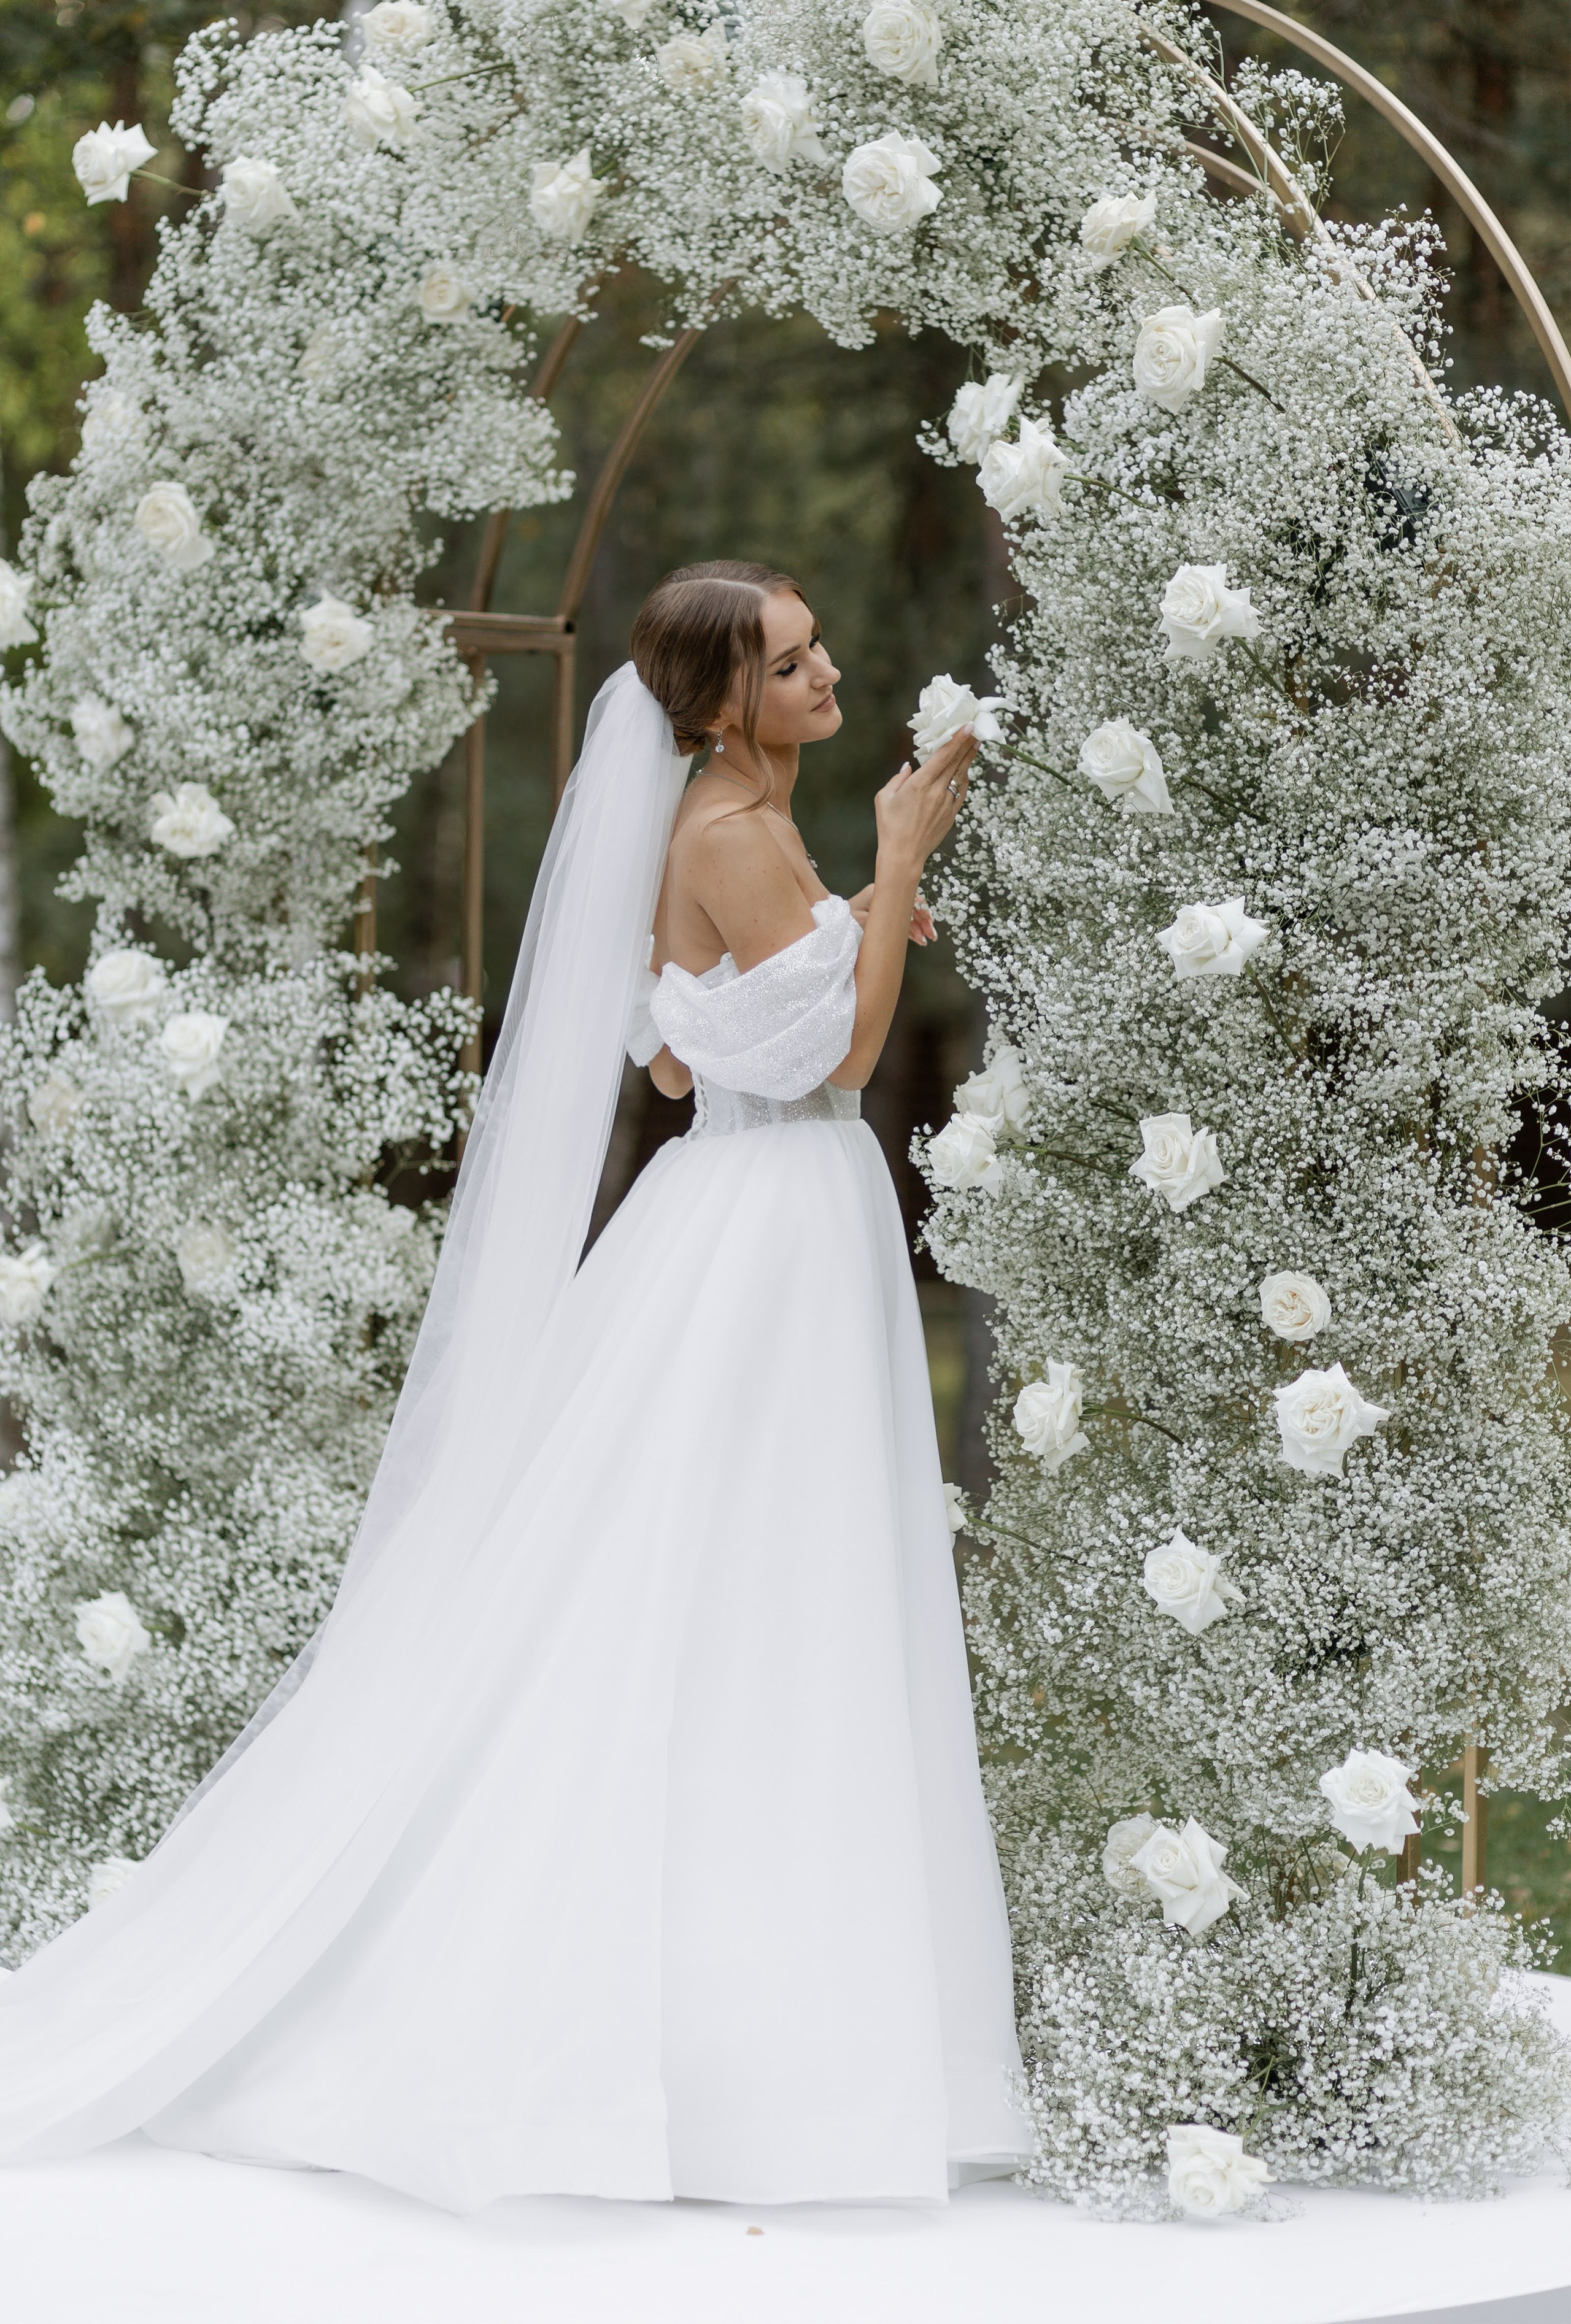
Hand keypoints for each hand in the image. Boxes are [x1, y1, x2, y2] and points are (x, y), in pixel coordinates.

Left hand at [848, 884, 932, 943]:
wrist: (830, 925)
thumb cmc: (843, 922)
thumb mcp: (862, 921)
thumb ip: (883, 919)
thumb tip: (907, 916)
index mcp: (878, 893)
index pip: (904, 897)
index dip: (919, 908)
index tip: (928, 919)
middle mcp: (883, 898)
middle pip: (909, 906)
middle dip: (923, 920)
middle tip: (932, 934)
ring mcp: (884, 907)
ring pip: (907, 916)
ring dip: (919, 927)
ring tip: (927, 940)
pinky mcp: (883, 918)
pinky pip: (901, 923)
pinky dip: (911, 931)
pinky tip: (920, 939)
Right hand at [874, 727, 973, 876]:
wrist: (903, 855)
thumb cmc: (889, 826)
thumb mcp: (884, 798)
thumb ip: (897, 779)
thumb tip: (908, 767)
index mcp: (919, 785)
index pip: (943, 756)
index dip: (957, 740)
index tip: (967, 726)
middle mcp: (936, 792)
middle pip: (956, 763)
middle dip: (967, 745)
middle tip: (976, 730)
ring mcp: (946, 804)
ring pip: (961, 776)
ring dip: (968, 760)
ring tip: (975, 745)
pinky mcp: (951, 815)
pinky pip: (961, 792)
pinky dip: (964, 779)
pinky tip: (966, 771)